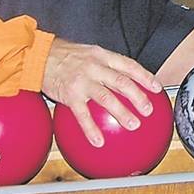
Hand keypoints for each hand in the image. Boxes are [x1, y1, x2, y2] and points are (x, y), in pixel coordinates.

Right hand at [42, 38, 162, 146]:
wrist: (37, 56)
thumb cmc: (63, 55)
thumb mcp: (87, 52)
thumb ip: (104, 64)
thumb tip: (122, 78)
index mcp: (101, 55)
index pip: (128, 65)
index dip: (145, 76)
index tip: (156, 88)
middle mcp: (94, 67)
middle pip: (121, 82)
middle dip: (138, 96)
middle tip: (148, 109)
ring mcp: (82, 81)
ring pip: (106, 98)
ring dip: (122, 112)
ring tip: (133, 124)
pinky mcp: (69, 95)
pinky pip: (83, 115)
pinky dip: (91, 129)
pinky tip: (99, 141)